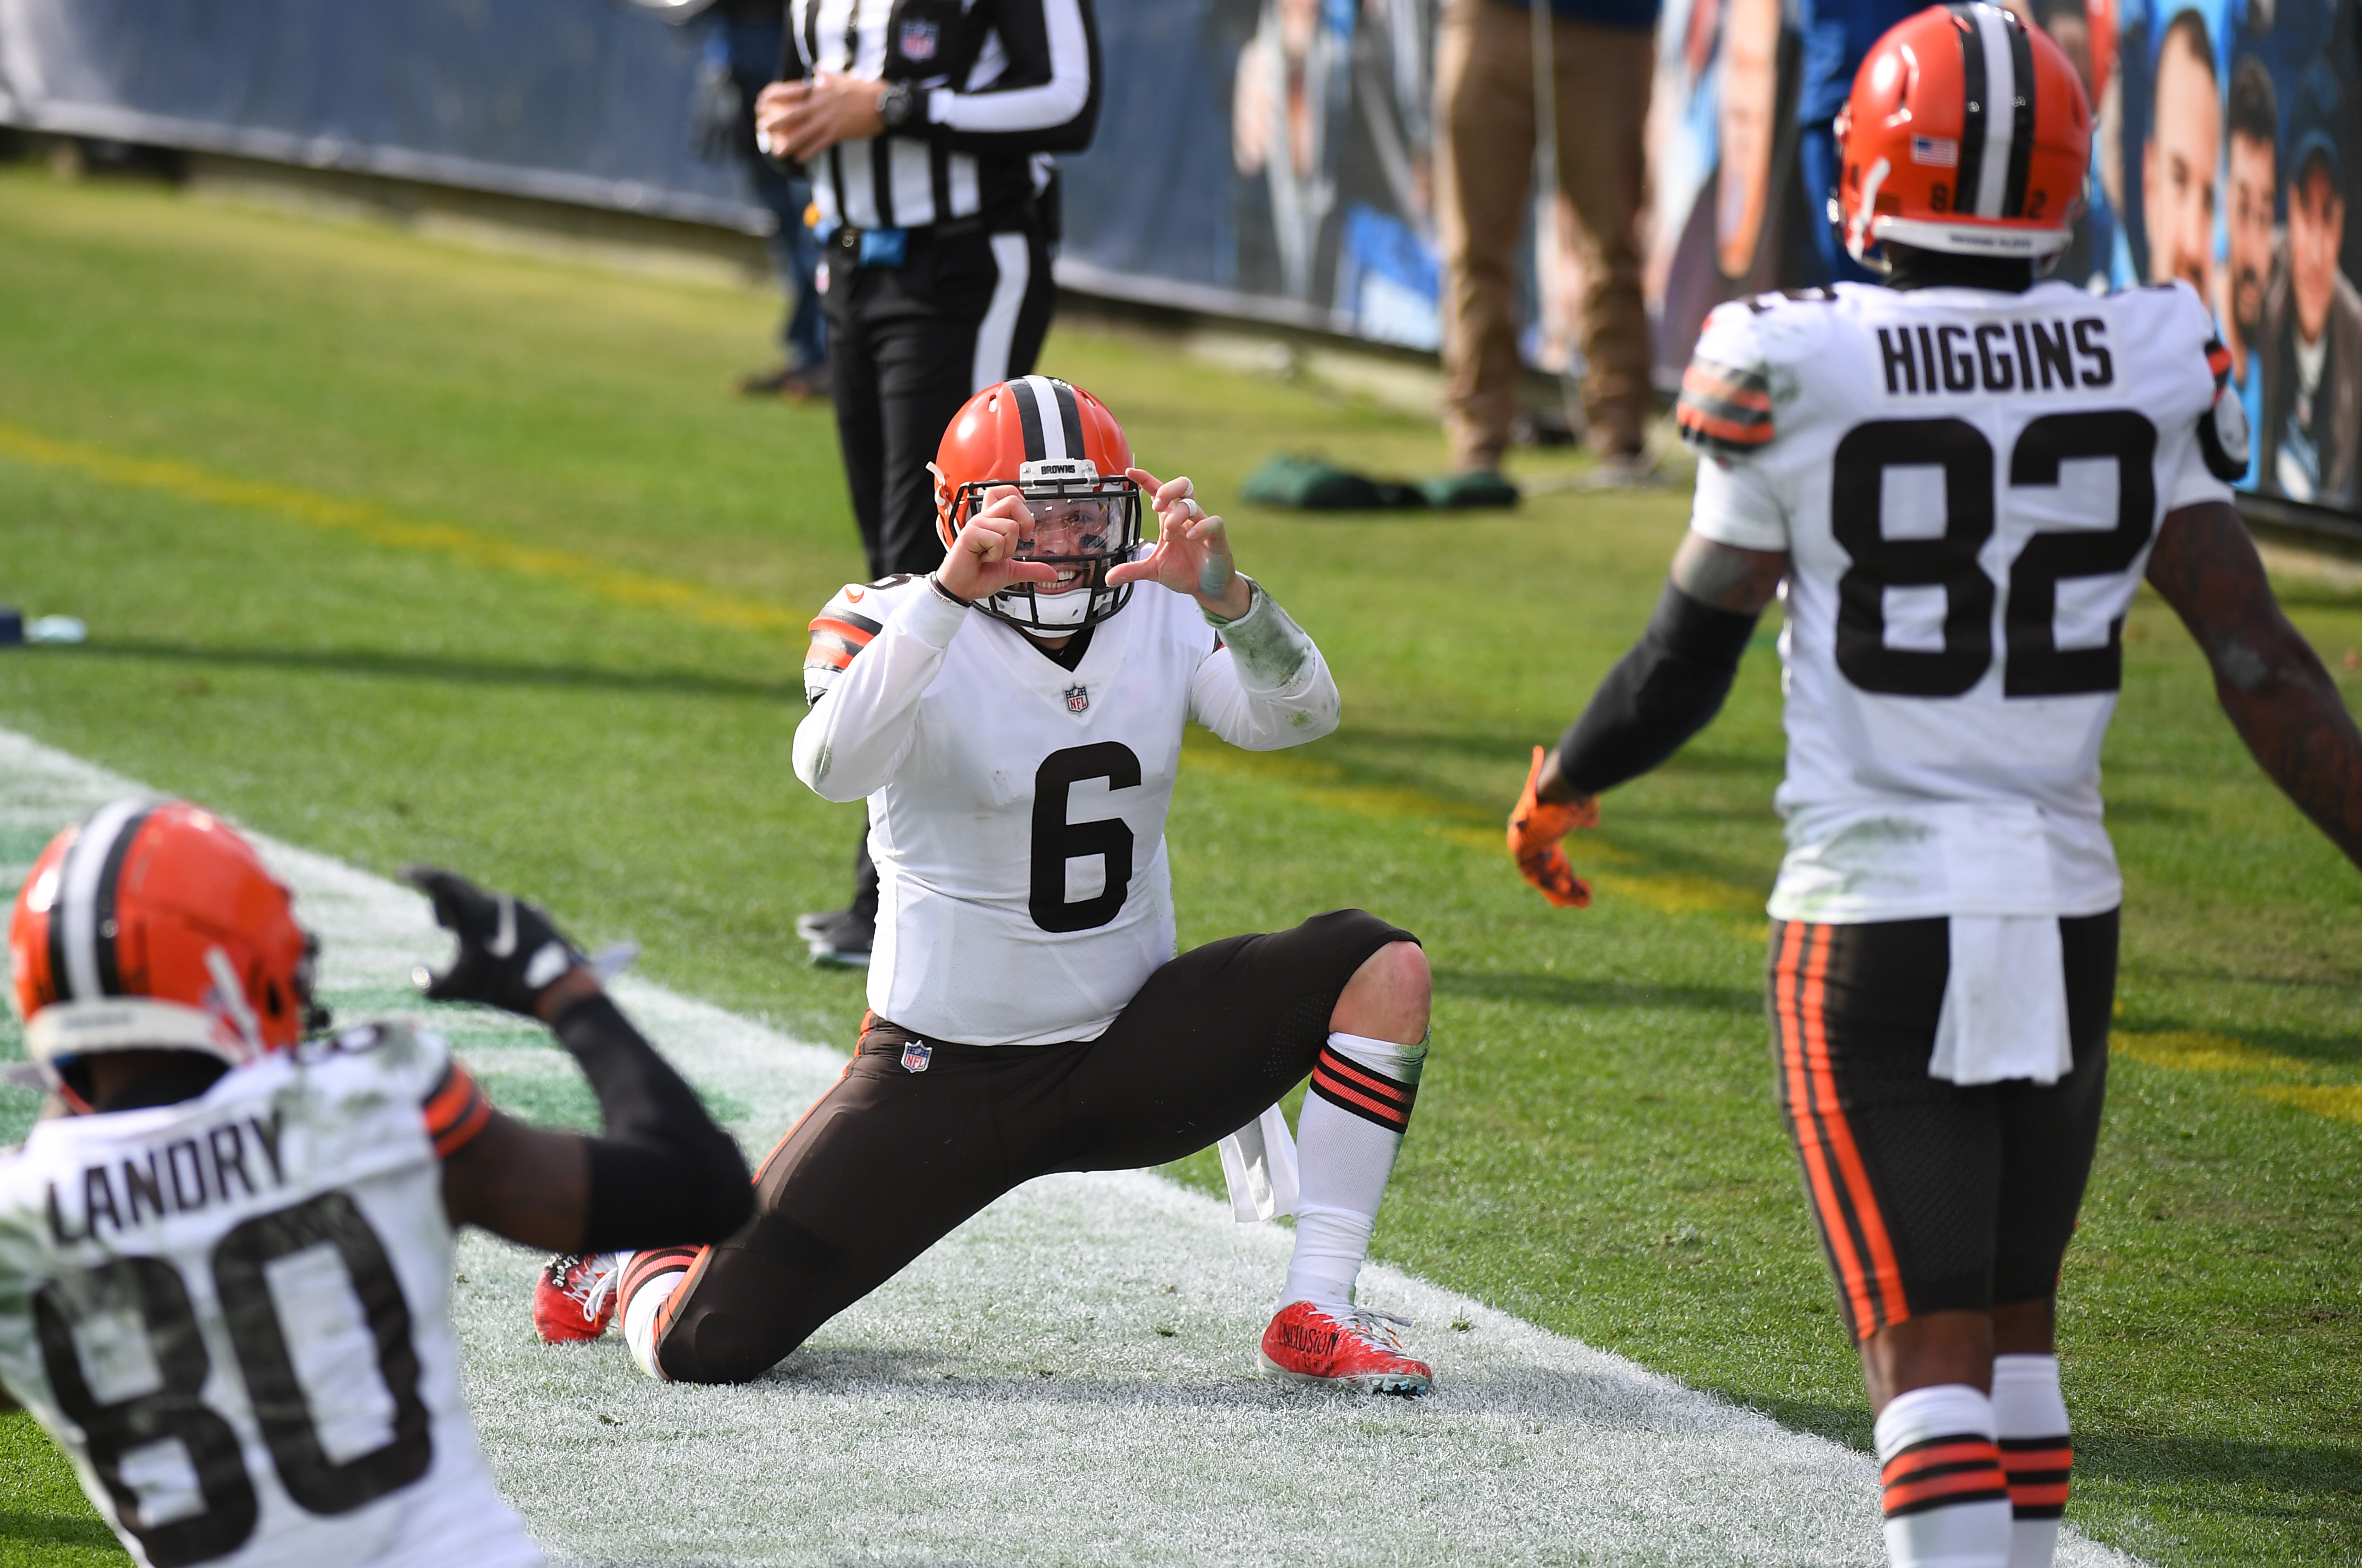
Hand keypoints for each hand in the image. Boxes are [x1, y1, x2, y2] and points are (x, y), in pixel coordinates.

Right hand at [403, 867, 590, 1017]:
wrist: (560, 990)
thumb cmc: (505, 987)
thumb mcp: (459, 989)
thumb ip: (430, 983)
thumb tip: (419, 972)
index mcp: (476, 910)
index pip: (441, 881)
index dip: (419, 874)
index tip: (403, 873)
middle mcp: (500, 902)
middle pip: (462, 892)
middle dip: (445, 904)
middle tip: (439, 921)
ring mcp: (523, 909)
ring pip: (487, 904)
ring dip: (471, 915)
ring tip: (463, 932)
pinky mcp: (540, 919)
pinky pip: (508, 914)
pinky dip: (492, 924)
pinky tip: (492, 940)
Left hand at [755, 74, 887, 164]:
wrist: (883, 103)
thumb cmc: (865, 90)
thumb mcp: (844, 79)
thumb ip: (828, 77)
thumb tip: (818, 73)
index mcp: (821, 91)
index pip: (793, 94)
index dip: (776, 99)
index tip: (764, 102)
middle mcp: (821, 105)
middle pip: (793, 115)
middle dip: (776, 123)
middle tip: (762, 129)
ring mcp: (829, 120)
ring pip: (803, 133)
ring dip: (788, 144)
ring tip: (776, 152)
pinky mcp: (838, 133)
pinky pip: (819, 145)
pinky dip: (809, 152)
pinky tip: (800, 159)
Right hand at [935, 485, 1060, 603]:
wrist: (962, 589)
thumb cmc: (979, 575)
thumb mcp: (1012, 571)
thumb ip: (1032, 569)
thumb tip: (1052, 573)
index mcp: (993, 521)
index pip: (1007, 492)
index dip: (1022, 502)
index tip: (1024, 527)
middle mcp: (985, 519)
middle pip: (1013, 500)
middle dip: (1026, 522)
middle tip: (1021, 540)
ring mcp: (977, 525)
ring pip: (1010, 525)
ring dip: (1008, 548)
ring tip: (993, 556)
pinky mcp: (970, 535)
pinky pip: (997, 539)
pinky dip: (996, 555)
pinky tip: (983, 559)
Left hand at [1107, 469, 1251, 619]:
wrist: (1207, 588)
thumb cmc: (1184, 571)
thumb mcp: (1153, 570)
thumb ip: (1132, 570)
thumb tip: (1108, 578)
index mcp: (1171, 518)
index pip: (1158, 491)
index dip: (1145, 479)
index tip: (1129, 472)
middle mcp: (1187, 517)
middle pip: (1183, 486)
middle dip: (1167, 490)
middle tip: (1155, 506)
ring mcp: (1203, 525)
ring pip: (1191, 504)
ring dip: (1176, 516)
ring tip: (1167, 535)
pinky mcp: (1217, 538)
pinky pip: (1213, 522)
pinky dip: (1202, 526)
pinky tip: (1191, 536)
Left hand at [1507, 746, 1598, 908]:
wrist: (1563, 784)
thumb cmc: (1573, 792)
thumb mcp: (1582, 809)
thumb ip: (1584, 817)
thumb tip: (1590, 822)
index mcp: (1542, 829)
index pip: (1550, 860)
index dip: (1566, 876)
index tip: (1586, 888)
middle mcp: (1529, 838)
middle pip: (1542, 873)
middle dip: (1562, 890)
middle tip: (1584, 902)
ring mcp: (1521, 843)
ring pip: (1539, 878)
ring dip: (1560, 891)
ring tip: (1584, 900)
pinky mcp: (1519, 848)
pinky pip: (1533, 875)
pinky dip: (1551, 886)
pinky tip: (1571, 889)